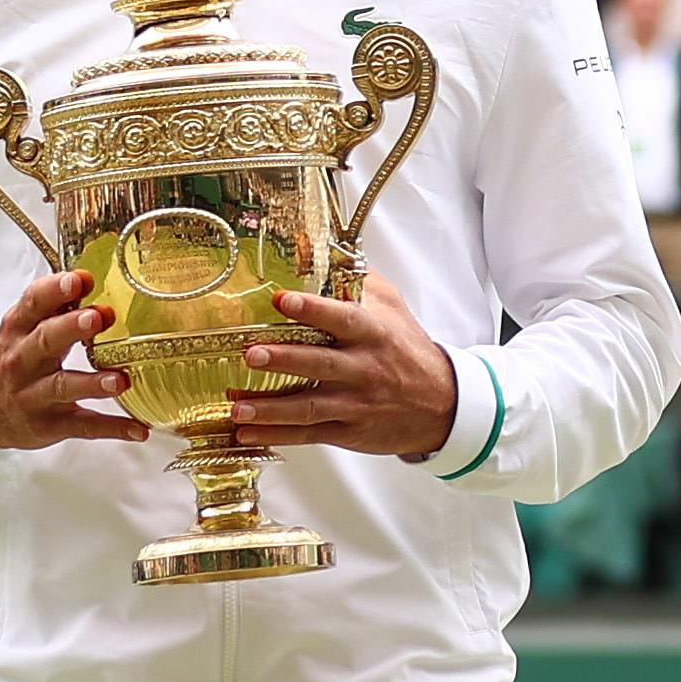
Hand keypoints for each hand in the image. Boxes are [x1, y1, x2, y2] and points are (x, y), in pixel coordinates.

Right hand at [0, 269, 148, 466]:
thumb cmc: (8, 362)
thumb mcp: (20, 330)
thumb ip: (52, 307)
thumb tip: (87, 279)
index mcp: (17, 331)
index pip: (33, 304)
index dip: (55, 290)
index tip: (78, 279)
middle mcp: (22, 361)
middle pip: (46, 341)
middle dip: (72, 328)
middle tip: (98, 316)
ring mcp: (34, 395)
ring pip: (63, 387)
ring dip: (93, 383)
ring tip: (119, 379)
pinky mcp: (49, 425)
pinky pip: (82, 426)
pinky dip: (111, 428)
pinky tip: (137, 428)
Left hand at [230, 272, 462, 461]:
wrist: (442, 405)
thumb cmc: (408, 350)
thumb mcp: (392, 308)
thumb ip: (358, 280)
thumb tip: (317, 246)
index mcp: (373, 334)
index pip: (342, 319)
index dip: (312, 309)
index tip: (282, 300)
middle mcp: (364, 369)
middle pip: (320, 364)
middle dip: (284, 360)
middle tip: (251, 354)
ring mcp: (356, 403)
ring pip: (310, 406)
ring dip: (272, 408)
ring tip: (238, 407)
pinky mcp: (348, 431)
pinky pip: (309, 433)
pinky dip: (277, 435)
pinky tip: (247, 432)